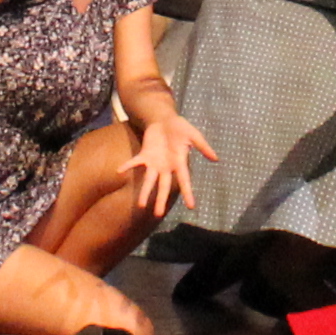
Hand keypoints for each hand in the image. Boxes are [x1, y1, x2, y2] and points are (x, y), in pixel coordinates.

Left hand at [125, 107, 216, 225]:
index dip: (188, 193)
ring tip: (140, 206)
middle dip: (160, 200)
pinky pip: (135, 162)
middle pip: (163, 187)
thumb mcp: (194, 134)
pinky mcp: (144, 155)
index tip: (191, 206)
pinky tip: (119, 170)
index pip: (184, 181)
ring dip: (144, 192)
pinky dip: (127, 165)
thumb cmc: (181, 128)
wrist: (164, 119)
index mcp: (179, 163)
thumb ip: (203, 146)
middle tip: (157, 214)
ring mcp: (154, 162)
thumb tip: (216, 159)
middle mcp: (166, 167)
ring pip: (149, 180)